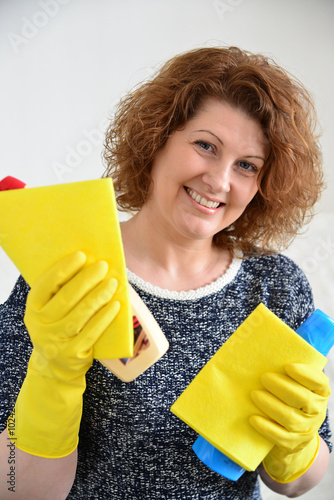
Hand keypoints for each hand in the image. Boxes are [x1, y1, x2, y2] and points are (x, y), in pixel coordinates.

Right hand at [25, 250, 119, 379]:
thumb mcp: (49, 309)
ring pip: (80, 314)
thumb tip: (89, 264)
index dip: (64, 268)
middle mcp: (41, 325)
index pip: (46, 284)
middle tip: (103, 266)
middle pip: (66, 298)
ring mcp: (56, 341)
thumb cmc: (57, 326)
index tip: (81, 256)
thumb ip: (61, 291)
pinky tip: (115, 305)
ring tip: (113, 283)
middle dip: (86, 279)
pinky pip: (92, 332)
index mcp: (33, 308)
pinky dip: (104, 317)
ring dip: (98, 296)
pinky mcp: (73, 354)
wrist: (55, 365)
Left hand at [249, 363, 330, 482]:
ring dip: (270, 405)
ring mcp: (307, 429)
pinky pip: (280, 437)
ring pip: (290, 418)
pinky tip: (253, 418)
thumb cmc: (290, 399)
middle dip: (282, 387)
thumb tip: (265, 356)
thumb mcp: (295, 386)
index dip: (305, 374)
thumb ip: (287, 374)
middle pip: (302, 398)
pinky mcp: (294, 443)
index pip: (319, 382)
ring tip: (254, 394)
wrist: (292, 436)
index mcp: (320, 392)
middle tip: (264, 377)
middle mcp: (317, 410)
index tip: (288, 366)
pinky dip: (266, 428)